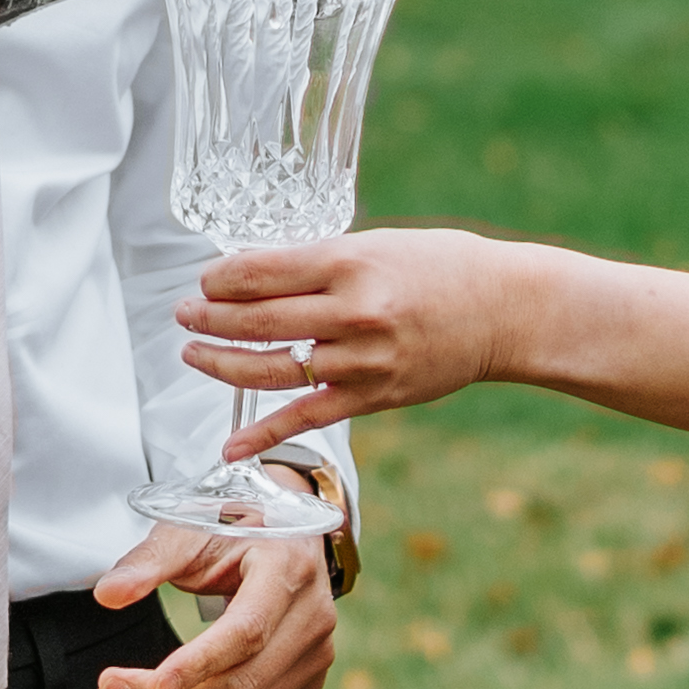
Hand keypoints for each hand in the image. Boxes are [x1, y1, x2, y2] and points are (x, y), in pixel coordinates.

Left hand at [88, 522, 336, 688]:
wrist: (286, 538)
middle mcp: (312, 617)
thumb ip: (148, 561)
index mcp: (289, 567)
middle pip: (240, 683)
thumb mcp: (190, 531)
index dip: (199, 663)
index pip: (247, 630)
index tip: (150, 684)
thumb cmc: (235, 529)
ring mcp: (314, 656)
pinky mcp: (304, 682)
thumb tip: (107, 595)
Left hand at [179, 228, 513, 442]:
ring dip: (221, 363)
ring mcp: (362, 358)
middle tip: (183, 314)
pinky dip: (264, 433)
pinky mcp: (374, 394)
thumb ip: (321, 262)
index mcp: (350, 261)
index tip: (204, 280)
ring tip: (193, 355)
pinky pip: (307, 416)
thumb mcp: (376, 245)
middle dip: (208, 318)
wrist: (504, 310)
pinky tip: (231, 444)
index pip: (261, 271)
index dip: (220, 278)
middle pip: (257, 319)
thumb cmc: (441, 267)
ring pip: (272, 367)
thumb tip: (256, 274)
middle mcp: (352, 310)